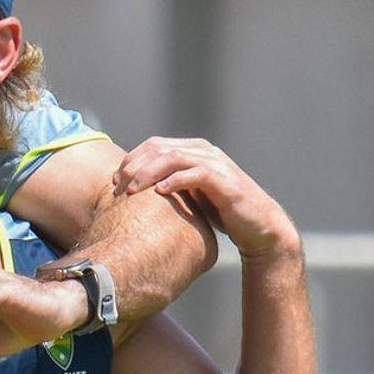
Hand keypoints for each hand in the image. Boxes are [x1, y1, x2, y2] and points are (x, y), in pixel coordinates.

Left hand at [112, 137, 298, 258]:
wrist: (259, 228)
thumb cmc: (220, 212)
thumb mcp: (188, 194)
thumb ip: (167, 183)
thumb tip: (130, 188)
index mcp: (193, 150)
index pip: (153, 145)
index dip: (131, 160)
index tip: (114, 180)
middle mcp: (203, 151)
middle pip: (158, 148)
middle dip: (134, 166)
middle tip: (117, 187)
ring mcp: (216, 164)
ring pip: (173, 157)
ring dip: (148, 173)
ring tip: (132, 190)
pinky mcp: (226, 181)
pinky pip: (196, 174)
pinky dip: (175, 181)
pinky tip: (160, 193)